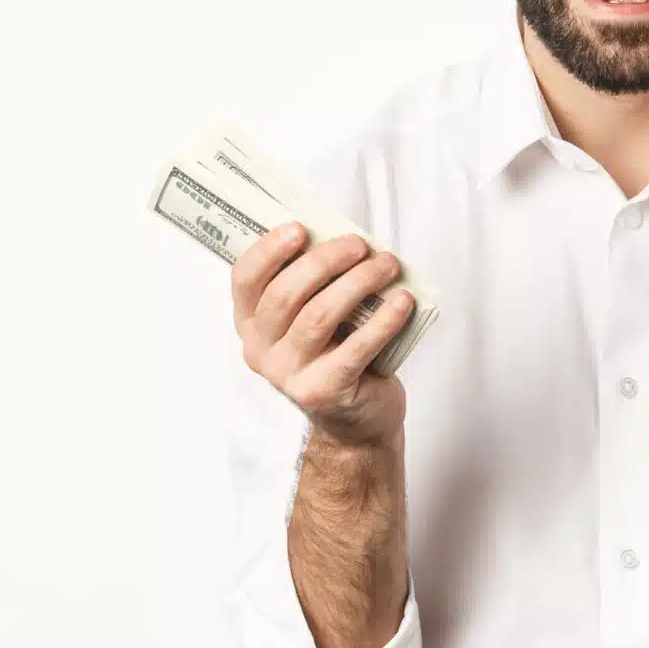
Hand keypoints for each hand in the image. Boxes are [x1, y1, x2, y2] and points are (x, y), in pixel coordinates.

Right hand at [230, 223, 414, 446]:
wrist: (356, 420)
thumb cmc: (336, 352)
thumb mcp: (314, 316)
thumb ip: (315, 282)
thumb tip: (344, 237)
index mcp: (250, 323)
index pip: (245, 279)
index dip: (268, 250)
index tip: (300, 227)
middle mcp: (260, 350)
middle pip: (285, 294)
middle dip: (325, 261)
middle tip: (360, 244)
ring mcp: (288, 375)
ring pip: (318, 317)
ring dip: (357, 283)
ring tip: (387, 265)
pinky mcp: (323, 392)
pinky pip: (355, 349)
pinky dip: (383, 320)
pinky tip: (403, 301)